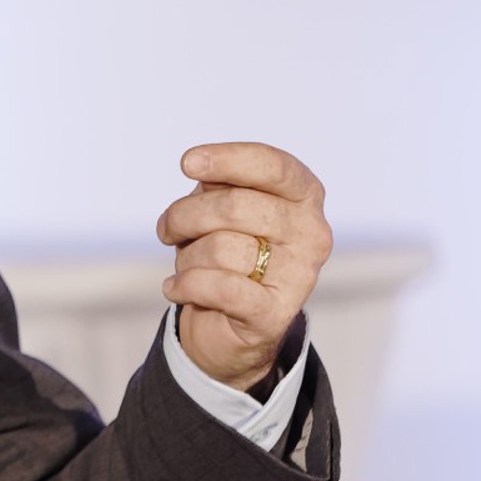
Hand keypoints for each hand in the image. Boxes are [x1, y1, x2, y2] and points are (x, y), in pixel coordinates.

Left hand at [155, 142, 332, 391]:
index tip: (187, 163)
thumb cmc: (225, 249)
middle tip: (169, 230)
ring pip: (219, 248)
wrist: (229, 322)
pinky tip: (174, 287)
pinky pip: (219, 288)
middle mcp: (312, 233)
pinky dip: (185, 285)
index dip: (228, 159)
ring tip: (188, 264)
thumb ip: (220, 186)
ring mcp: (299, 275)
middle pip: (233, 206)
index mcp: (304, 196)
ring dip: (186, 257)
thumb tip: (205, 172)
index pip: (273, 166)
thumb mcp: (222, 208)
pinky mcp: (276, 314)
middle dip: (185, 216)